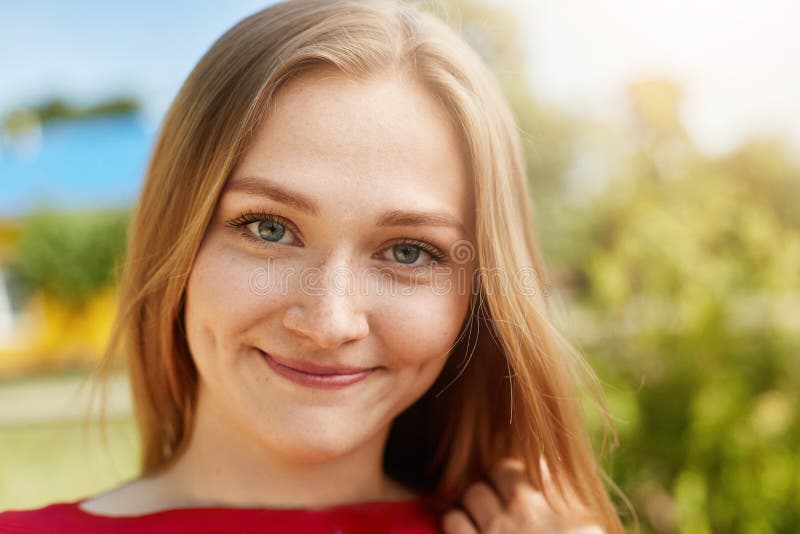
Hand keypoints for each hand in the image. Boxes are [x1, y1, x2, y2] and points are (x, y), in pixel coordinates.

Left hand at [441, 457, 603, 532]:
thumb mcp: (582, 523)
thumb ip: (559, 491)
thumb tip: (537, 464)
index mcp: (543, 505)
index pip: (508, 468)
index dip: (509, 480)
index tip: (514, 494)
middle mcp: (516, 516)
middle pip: (482, 484)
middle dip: (487, 496)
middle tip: (497, 513)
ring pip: (465, 500)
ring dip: (470, 510)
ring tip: (483, 526)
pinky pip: (452, 522)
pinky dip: (457, 526)